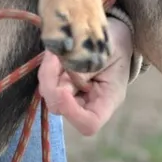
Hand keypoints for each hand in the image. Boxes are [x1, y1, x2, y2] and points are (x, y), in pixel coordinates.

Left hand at [38, 17, 132, 135]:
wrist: (113, 37)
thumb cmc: (115, 46)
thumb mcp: (107, 53)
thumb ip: (86, 69)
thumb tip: (62, 83)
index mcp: (107, 99)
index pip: (89, 123)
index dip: (72, 112)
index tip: (63, 90)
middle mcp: (87, 103)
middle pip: (60, 108)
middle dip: (53, 83)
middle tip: (56, 58)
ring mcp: (71, 95)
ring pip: (48, 92)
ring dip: (49, 72)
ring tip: (57, 53)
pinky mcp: (60, 83)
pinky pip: (46, 80)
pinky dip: (47, 66)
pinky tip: (56, 53)